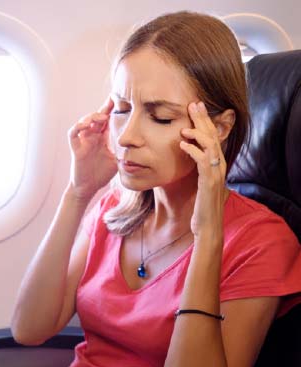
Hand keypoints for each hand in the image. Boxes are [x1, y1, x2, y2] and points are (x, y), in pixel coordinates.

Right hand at [68, 98, 117, 201]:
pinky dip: (78, 127)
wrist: (88, 188)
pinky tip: (87, 125)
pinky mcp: (76, 148)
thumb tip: (143, 144)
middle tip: (113, 99)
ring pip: (84, 122)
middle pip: (96, 116)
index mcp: (102, 137)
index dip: (112, 109)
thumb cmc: (102, 174)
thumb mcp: (118, 159)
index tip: (121, 98)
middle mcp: (92, 136)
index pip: (107, 119)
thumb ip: (126, 150)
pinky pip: (73, 133)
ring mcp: (83, 141)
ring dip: (92, 117)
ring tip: (102, 116)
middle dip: (104, 107)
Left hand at [179, 101, 227, 237]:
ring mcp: (216, 174)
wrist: (207, 226)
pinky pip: (203, 162)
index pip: (212, 137)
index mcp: (216, 164)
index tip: (195, 107)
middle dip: (204, 119)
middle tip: (194, 104)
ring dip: (198, 133)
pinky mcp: (209, 183)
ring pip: (211, 146)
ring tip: (185, 125)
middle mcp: (219, 166)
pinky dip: (193, 151)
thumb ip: (194, 168)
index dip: (205, 122)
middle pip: (213, 137)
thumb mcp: (197, 183)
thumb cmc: (200, 206)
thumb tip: (184, 154)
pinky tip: (182, 145)